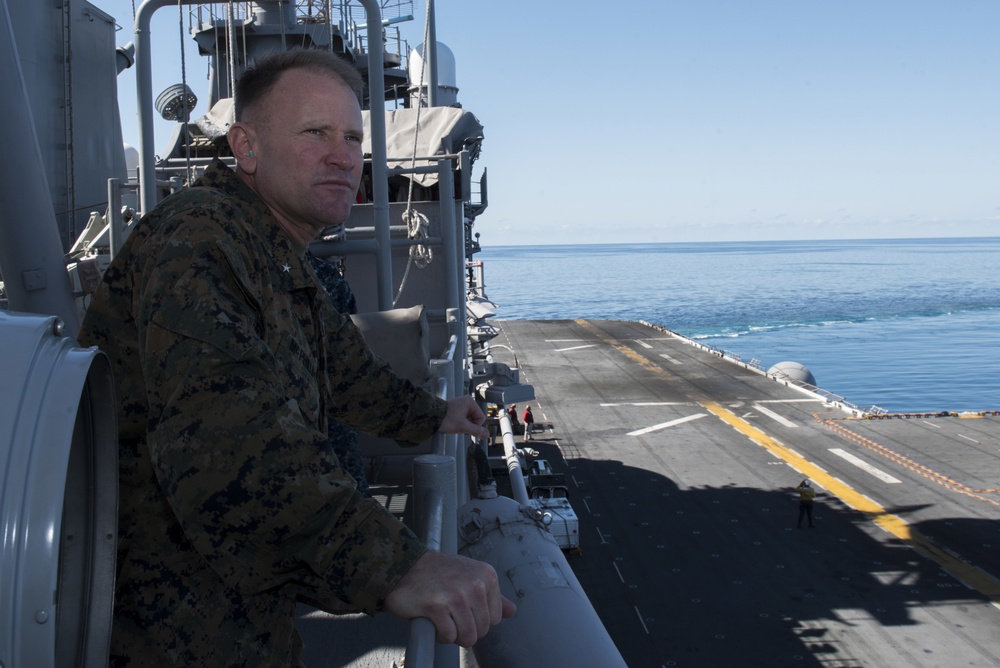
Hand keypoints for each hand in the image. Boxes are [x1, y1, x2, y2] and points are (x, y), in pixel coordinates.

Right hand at [384, 551, 516, 645]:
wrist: (406, 565)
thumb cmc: (439, 573)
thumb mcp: (470, 577)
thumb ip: (492, 596)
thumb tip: (512, 611)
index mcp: (487, 575)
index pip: (495, 619)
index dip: (477, 620)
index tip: (462, 608)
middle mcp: (475, 584)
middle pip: (482, 630)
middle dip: (465, 630)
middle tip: (450, 614)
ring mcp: (456, 595)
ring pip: (467, 637)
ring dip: (452, 634)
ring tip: (442, 617)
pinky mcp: (437, 606)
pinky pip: (448, 637)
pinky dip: (439, 634)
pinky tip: (432, 619)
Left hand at [439, 396, 488, 439]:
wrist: (430, 417)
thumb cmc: (446, 419)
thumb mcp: (463, 426)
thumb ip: (476, 431)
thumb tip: (487, 435)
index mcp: (470, 402)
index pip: (480, 418)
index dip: (475, 426)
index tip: (466, 428)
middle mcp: (466, 402)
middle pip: (475, 419)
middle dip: (468, 426)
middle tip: (459, 426)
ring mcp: (460, 405)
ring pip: (468, 420)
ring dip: (463, 425)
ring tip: (455, 425)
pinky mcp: (455, 410)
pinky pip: (462, 419)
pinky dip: (459, 423)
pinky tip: (453, 424)